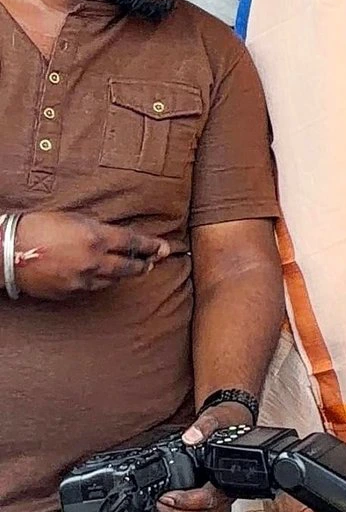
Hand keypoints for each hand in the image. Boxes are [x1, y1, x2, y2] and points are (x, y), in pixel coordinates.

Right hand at [11, 210, 172, 297]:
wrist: (7, 251)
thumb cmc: (37, 227)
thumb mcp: (72, 219)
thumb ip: (97, 229)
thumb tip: (115, 237)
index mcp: (96, 237)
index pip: (133, 242)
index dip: (151, 245)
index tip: (163, 248)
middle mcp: (94, 261)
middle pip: (129, 266)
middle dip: (143, 264)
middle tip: (152, 262)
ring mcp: (83, 280)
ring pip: (113, 279)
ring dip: (123, 274)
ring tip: (131, 269)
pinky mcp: (71, 293)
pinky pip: (93, 288)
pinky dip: (101, 281)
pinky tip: (102, 277)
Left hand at [156, 405, 246, 511]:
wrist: (236, 426)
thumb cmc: (228, 426)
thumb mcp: (217, 420)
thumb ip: (205, 428)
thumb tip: (191, 437)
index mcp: (227, 478)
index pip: (208, 498)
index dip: (186, 501)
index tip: (166, 498)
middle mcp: (226, 495)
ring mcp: (222, 503)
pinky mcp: (215, 506)